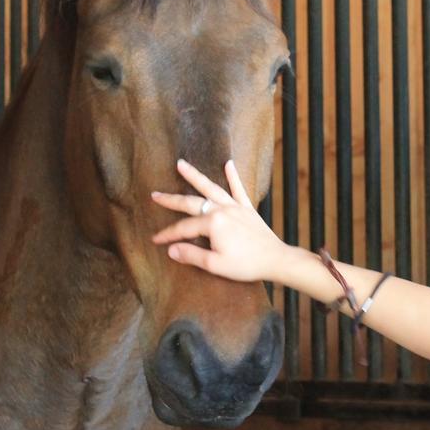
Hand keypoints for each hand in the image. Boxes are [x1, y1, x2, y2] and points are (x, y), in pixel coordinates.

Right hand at [150, 159, 283, 281]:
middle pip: (192, 203)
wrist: (275, 259)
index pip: (184, 228)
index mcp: (213, 224)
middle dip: (172, 200)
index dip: (168, 235)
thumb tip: (171, 249)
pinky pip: (239, 189)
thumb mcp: (215, 265)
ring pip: (211, 188)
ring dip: (195, 176)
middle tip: (155, 194)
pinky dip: (233, 176)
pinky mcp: (247, 208)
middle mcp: (222, 210)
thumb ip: (191, 255)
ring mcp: (235, 207)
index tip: (155, 240)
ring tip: (181, 164)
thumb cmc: (246, 265)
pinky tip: (228, 164)